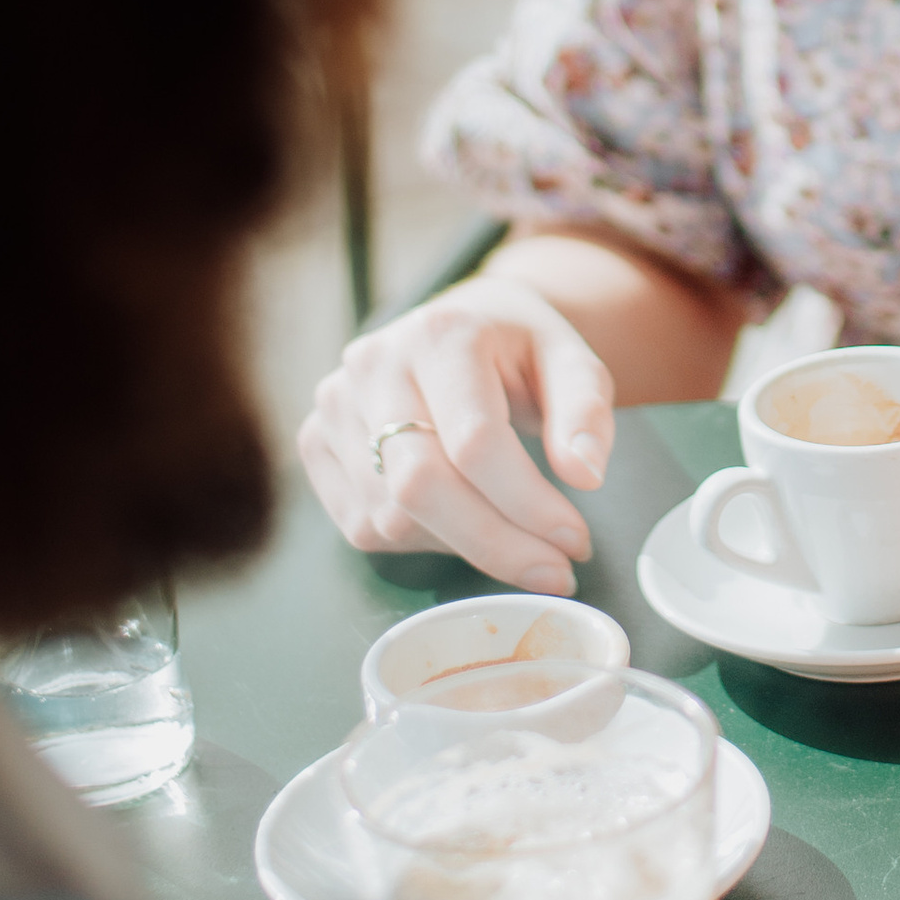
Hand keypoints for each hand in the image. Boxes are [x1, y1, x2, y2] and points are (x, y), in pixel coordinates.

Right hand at [296, 274, 614, 586]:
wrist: (460, 326)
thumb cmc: (519, 349)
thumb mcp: (571, 362)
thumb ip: (584, 412)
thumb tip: (584, 475)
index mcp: (440, 333)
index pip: (474, 440)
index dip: (527, 504)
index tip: (575, 543)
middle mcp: (373, 364)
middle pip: (421, 485)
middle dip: (495, 544)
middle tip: (553, 573)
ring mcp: (334, 404)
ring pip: (390, 516)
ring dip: (463, 547)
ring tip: (514, 535)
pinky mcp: (315, 441)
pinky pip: (362, 525)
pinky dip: (421, 541)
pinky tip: (462, 519)